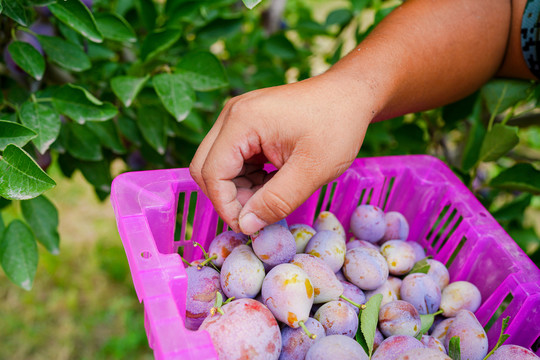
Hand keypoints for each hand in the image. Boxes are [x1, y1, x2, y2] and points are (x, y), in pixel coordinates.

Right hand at [189, 72, 376, 234]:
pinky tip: (274, 183)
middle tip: (260, 213)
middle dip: (229, 198)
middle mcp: (232, 115)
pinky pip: (234, 159)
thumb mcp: (312, 169)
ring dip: (240, 189)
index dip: (226, 206)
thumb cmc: (337, 125)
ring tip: (274, 196)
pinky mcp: (248, 124)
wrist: (351, 94)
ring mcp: (238, 118)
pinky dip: (248, 178)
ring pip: (219, 166)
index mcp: (241, 121)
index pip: (212, 173)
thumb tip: (245, 226)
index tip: (251, 227)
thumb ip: (276, 200)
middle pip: (206, 168)